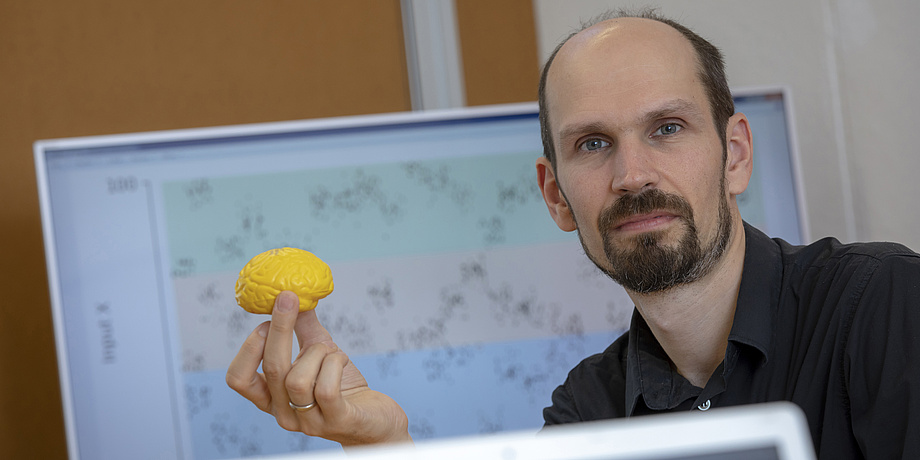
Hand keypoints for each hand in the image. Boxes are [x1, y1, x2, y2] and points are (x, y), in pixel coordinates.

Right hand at [226, 291, 411, 446]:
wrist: (375, 420)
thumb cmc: (343, 386)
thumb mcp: (320, 353)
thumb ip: (303, 328)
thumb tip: (292, 293)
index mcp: (272, 398)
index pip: (239, 379)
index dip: (248, 348)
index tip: (265, 320)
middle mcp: (284, 413)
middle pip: (271, 370)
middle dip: (280, 329)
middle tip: (289, 298)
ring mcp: (308, 421)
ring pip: (297, 379)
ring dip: (318, 353)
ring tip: (332, 352)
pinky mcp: (335, 421)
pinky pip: (326, 388)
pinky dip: (335, 364)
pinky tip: (342, 360)